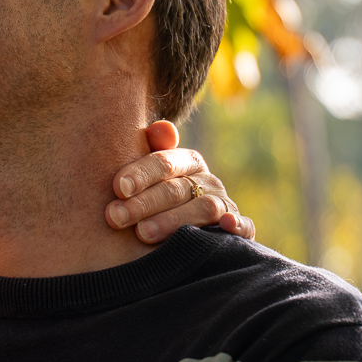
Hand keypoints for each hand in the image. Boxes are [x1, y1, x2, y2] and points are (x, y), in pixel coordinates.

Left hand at [105, 121, 255, 243]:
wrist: (175, 233)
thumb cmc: (152, 201)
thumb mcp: (147, 177)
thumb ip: (150, 151)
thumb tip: (162, 128)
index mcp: (186, 162)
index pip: (164, 162)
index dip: (141, 174)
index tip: (118, 188)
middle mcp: (207, 181)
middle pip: (177, 189)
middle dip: (144, 203)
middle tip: (116, 216)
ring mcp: (224, 205)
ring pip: (203, 208)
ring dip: (173, 220)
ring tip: (143, 232)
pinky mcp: (240, 230)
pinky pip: (245, 226)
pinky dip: (238, 226)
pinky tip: (225, 226)